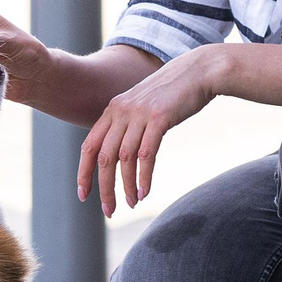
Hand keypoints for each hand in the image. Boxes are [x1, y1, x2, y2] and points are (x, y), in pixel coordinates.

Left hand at [77, 47, 225, 216]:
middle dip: (104, 188)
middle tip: (109, 211)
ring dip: (126, 186)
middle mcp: (121, 111)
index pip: (90, 145)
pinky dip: (143, 177)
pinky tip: (145, 192)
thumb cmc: (172, 92)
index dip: (84, 172)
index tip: (84, 195)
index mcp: (113, 109)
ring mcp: (140, 114)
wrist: (198, 71)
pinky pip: (146, 154)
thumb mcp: (142, 105)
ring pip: (124, 159)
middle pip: (104, 157)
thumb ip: (128, 123)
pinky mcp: (160, 118)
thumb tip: (120, 152)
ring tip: (131, 204)